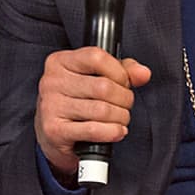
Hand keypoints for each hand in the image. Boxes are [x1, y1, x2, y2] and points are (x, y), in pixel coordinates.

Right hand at [33, 47, 151, 178]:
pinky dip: (112, 132)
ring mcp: (51, 106)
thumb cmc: (77, 102)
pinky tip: (116, 132)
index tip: (124, 83)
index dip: (119, 72)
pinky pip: (94, 130)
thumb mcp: (96, 78)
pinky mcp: (54, 130)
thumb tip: (143, 73)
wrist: (53, 136)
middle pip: (103, 86)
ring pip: (102, 110)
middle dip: (124, 99)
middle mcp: (52, 81)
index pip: (96, 57)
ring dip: (120, 118)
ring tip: (120, 120)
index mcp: (60, 61)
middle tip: (124, 106)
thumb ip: (123, 70)